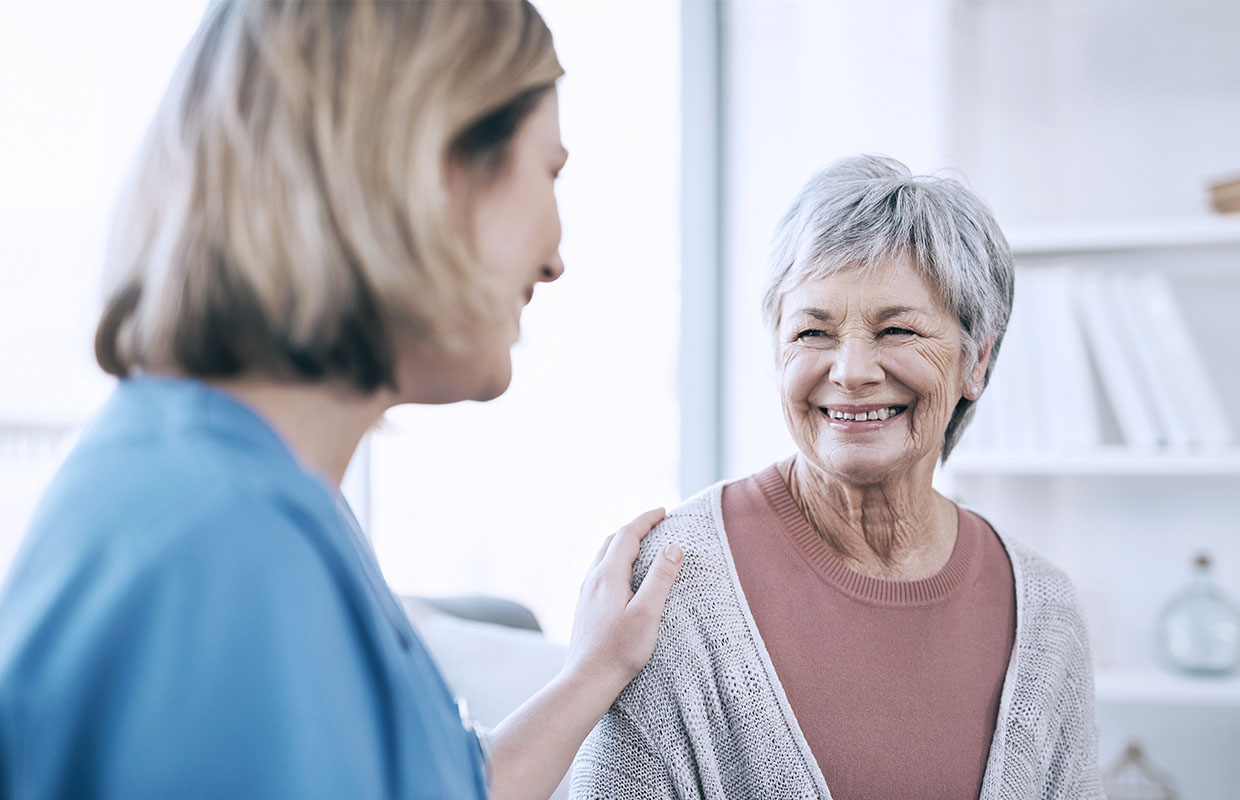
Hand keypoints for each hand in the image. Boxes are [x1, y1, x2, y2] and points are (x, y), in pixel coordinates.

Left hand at [562, 508, 683, 696]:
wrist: (587, 679)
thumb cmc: (620, 650)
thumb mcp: (648, 613)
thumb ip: (660, 578)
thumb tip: (673, 547)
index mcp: (608, 576)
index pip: (628, 535)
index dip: (646, 519)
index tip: (664, 511)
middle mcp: (593, 579)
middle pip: (612, 540)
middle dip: (634, 527)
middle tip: (655, 523)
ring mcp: (586, 593)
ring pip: (603, 555)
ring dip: (622, 543)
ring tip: (642, 544)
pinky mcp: (585, 607)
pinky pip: (599, 571)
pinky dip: (614, 560)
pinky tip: (622, 575)